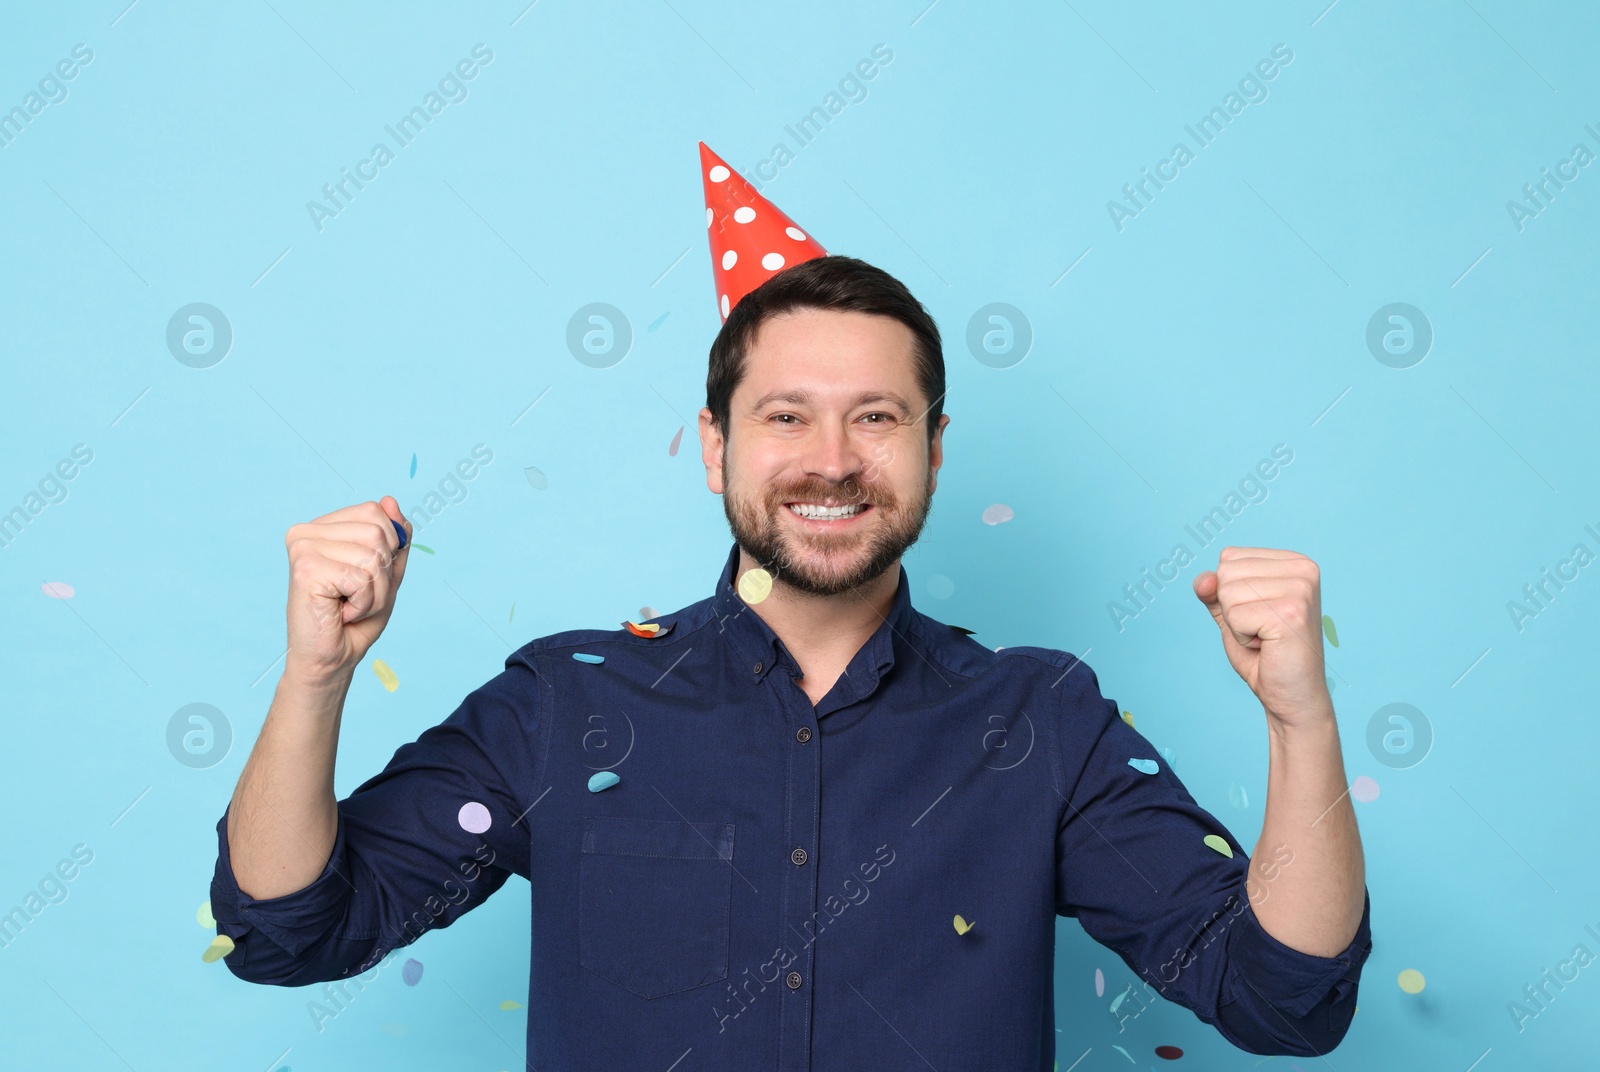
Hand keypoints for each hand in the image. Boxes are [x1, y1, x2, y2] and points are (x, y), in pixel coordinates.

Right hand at [284, 496, 411, 685]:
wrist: (330, 660)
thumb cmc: (356, 619)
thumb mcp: (387, 573)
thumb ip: (394, 538)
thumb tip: (390, 500)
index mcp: (323, 527)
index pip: (376, 511)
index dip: (388, 549)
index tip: (363, 578)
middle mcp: (306, 532)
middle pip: (378, 532)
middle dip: (384, 574)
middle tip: (357, 597)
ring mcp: (303, 548)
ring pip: (374, 555)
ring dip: (376, 592)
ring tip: (350, 607)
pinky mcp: (306, 569)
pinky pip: (363, 578)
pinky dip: (364, 603)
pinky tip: (341, 614)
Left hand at [1191, 546, 1329, 726]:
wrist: (1291, 696)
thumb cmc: (1264, 655)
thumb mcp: (1231, 613)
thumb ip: (1213, 590)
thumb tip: (1204, 579)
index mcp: (1293, 562)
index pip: (1229, 557)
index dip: (1230, 593)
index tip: (1259, 615)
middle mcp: (1303, 569)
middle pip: (1226, 573)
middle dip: (1231, 609)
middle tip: (1261, 631)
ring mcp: (1301, 589)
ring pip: (1228, 593)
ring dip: (1236, 624)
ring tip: (1265, 638)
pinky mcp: (1292, 613)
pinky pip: (1234, 616)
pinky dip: (1241, 638)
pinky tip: (1267, 647)